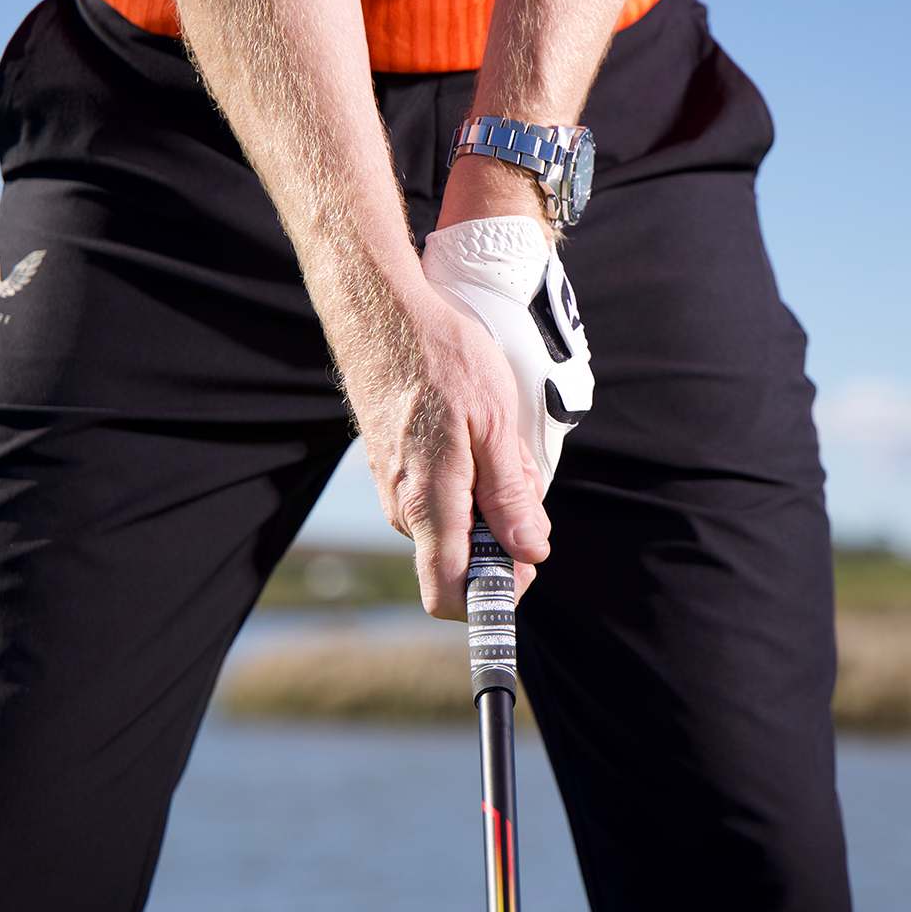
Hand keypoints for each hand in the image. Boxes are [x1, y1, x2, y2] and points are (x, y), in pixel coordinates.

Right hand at [342, 277, 551, 619]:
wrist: (382, 314)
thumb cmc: (440, 358)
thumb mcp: (495, 424)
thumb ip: (509, 496)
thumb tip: (528, 552)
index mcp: (429, 503)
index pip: (449, 593)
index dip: (493, 598)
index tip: (525, 567)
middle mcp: (404, 508)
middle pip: (462, 560)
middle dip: (503, 533)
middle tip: (519, 475)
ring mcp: (394, 490)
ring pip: (455, 525)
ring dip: (488, 500)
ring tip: (494, 442)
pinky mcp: (393, 471)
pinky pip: (440, 498)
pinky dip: (468, 479)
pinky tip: (474, 435)